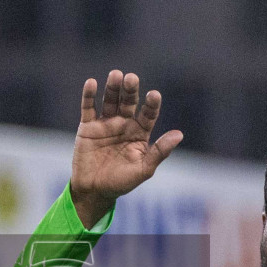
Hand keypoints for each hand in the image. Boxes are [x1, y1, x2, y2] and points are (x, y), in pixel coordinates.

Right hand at [68, 71, 183, 227]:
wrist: (94, 191)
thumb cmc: (122, 182)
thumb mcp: (143, 169)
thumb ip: (159, 152)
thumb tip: (179, 134)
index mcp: (140, 133)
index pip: (148, 114)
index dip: (151, 104)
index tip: (154, 95)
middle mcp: (124, 124)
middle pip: (129, 102)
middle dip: (130, 90)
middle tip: (132, 79)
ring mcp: (105, 123)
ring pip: (110, 100)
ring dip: (112, 88)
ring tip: (115, 75)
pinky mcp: (87, 126)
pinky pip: (88, 108)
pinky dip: (89, 96)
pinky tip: (91, 83)